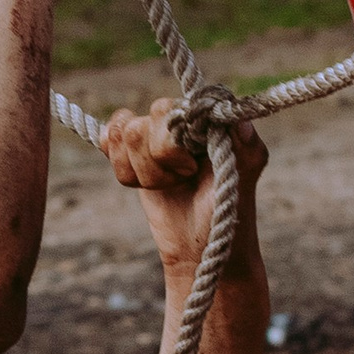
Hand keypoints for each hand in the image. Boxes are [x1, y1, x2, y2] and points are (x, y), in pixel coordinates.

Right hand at [102, 97, 267, 276]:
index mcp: (206, 117)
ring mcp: (154, 134)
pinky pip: (107, 139)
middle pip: (141, 124)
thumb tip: (239, 121)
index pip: (170, 107)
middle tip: (184, 177)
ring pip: (123, 134)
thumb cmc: (227, 211)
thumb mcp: (241, 180)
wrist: (201, 245)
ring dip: (146, 172)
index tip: (192, 167)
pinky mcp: (132, 151)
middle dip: (158, 161)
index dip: (172, 143)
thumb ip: (246, 148)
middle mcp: (180, 118)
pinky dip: (125, 170)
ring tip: (171, 184)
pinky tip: (144, 183)